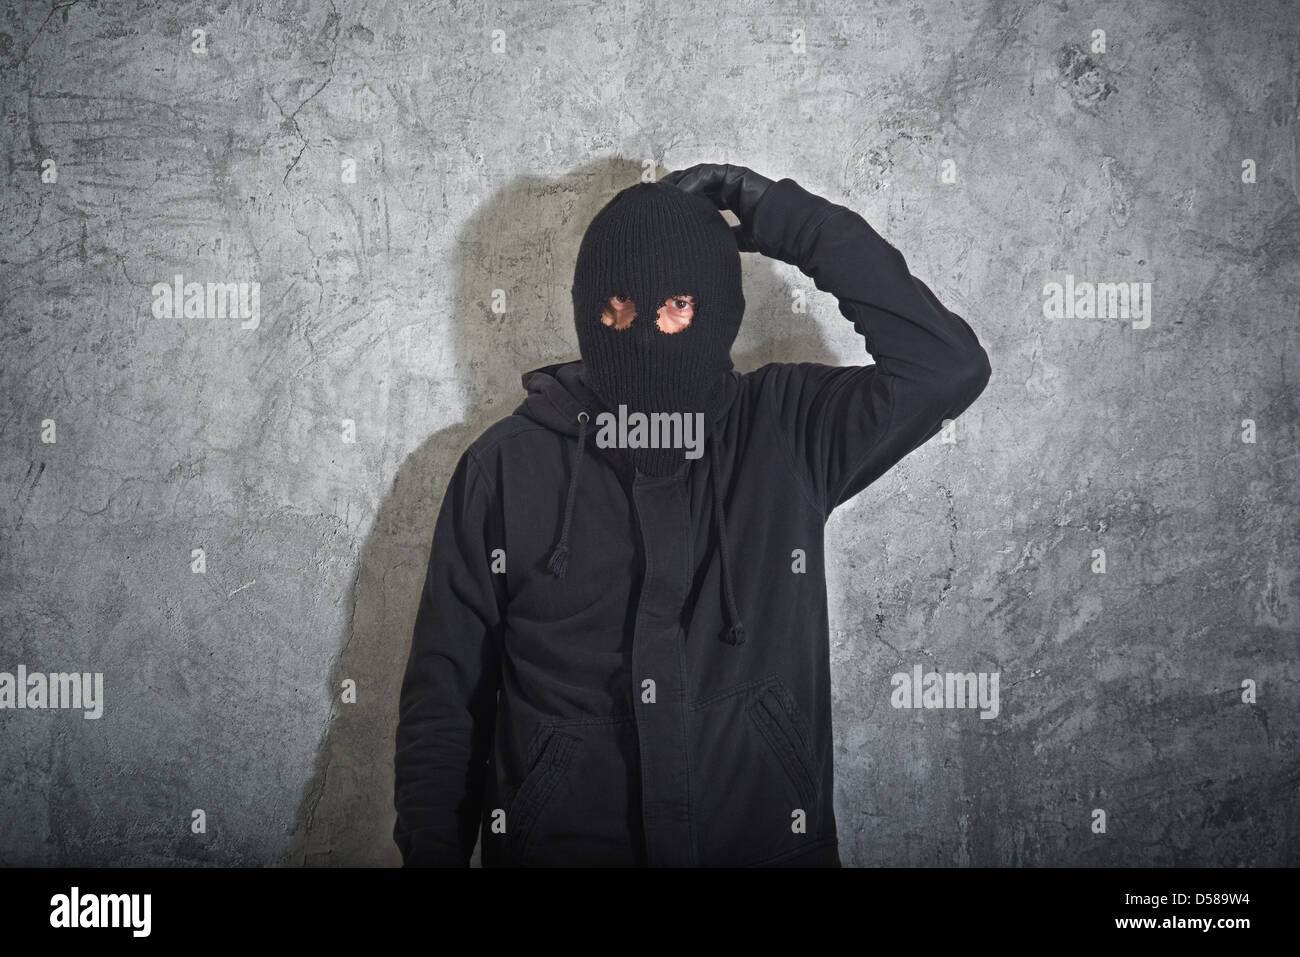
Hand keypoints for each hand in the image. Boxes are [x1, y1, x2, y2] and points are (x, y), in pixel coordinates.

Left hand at [660, 163, 775, 252]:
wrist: (788, 231)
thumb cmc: (770, 237)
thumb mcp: (741, 240)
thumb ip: (727, 238)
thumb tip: (711, 249)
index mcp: (731, 201)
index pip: (701, 199)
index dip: (683, 204)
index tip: (665, 213)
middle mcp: (731, 188)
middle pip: (697, 186)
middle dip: (677, 192)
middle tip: (656, 201)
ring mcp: (734, 180)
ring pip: (700, 177)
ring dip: (681, 184)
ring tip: (663, 194)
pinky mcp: (737, 175)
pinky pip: (709, 175)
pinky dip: (693, 181)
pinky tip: (680, 192)